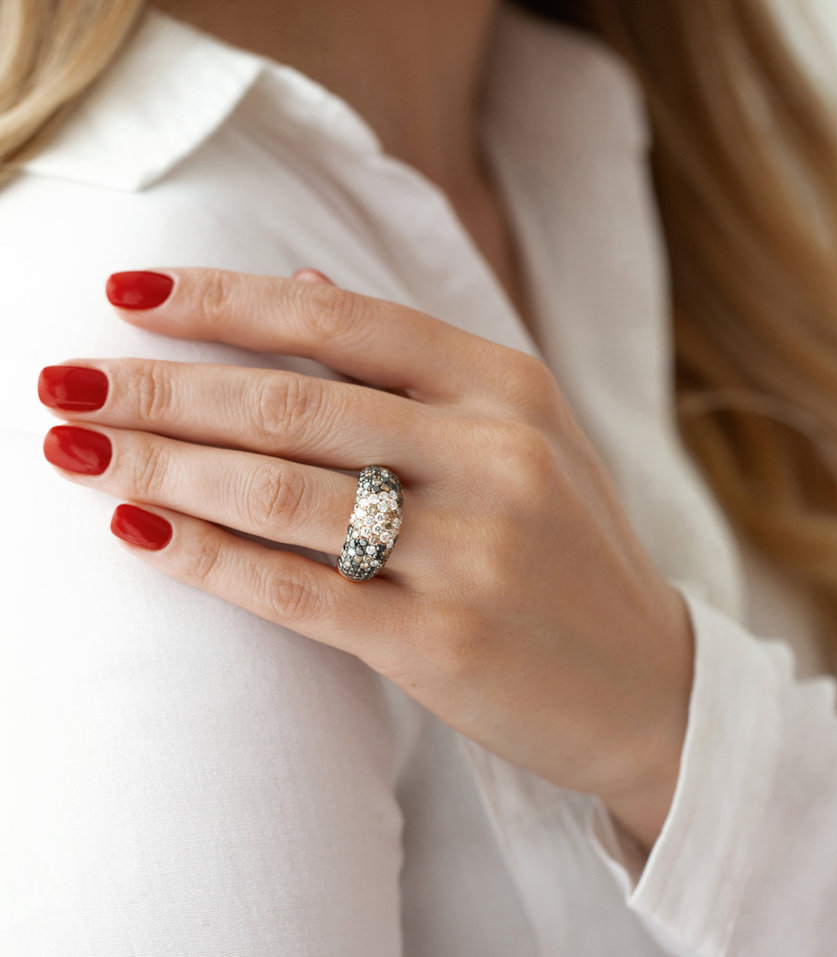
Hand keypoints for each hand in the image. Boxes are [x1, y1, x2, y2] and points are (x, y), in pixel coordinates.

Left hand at [37, 267, 693, 850]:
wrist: (649, 684)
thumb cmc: (570, 551)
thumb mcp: (525, 433)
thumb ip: (416, 361)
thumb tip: (297, 280)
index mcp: (509, 389)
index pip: (342, 321)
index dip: (224, 302)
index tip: (130, 295)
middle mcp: (495, 455)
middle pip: (292, 403)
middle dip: (160, 388)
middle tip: (61, 380)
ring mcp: (472, 552)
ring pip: (281, 493)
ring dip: (162, 467)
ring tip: (74, 449)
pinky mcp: (443, 643)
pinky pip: (297, 590)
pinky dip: (207, 556)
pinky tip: (138, 530)